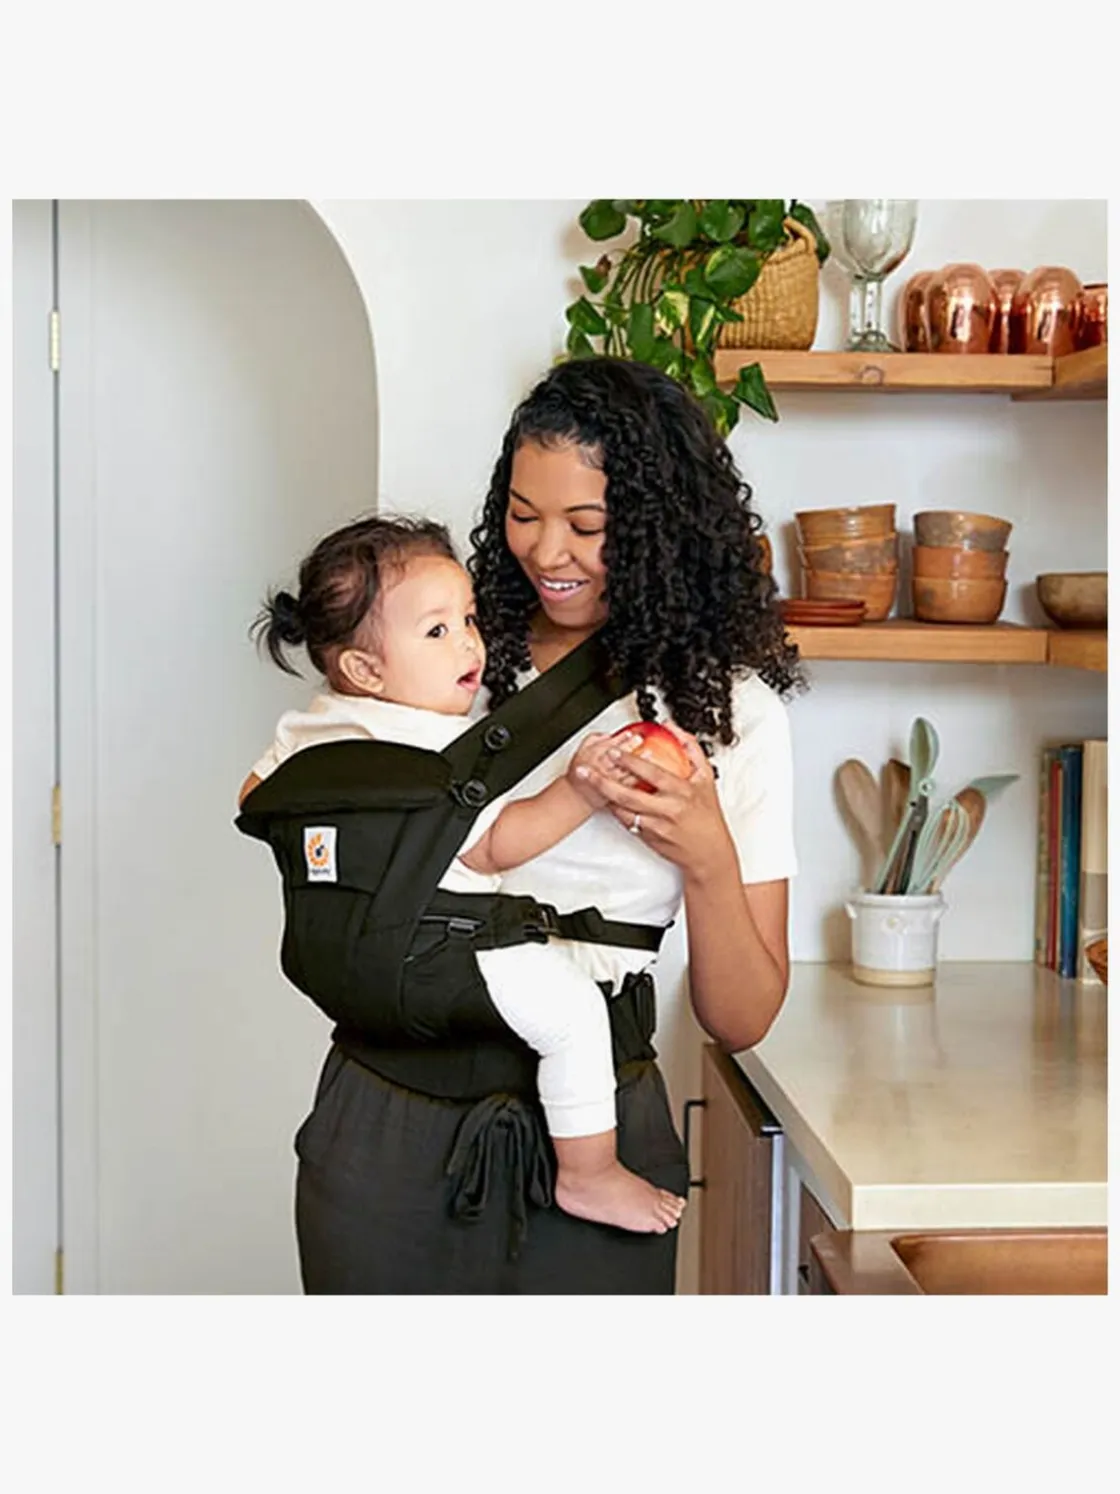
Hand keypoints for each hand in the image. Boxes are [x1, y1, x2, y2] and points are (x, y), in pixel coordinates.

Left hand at [576, 723, 738, 881]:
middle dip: (603, 782)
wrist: (709, 852)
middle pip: (628, 796)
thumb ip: (690, 749)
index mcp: (682, 792)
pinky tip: (607, 800)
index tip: (614, 751)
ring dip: (605, 797)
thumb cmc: (707, 813)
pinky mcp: (649, 839)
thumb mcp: (706, 777)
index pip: (652, 774)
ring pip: (624, 811)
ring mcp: (657, 826)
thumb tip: (671, 727)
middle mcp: (668, 810)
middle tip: (587, 771)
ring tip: (591, 783)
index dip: (631, 762)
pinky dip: (616, 810)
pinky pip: (627, 822)